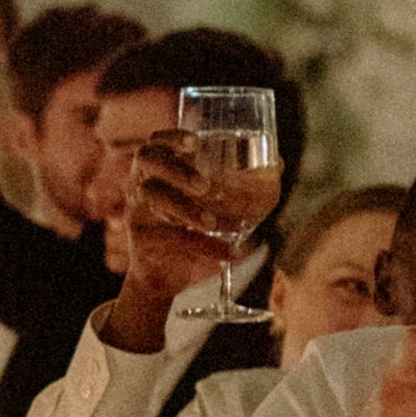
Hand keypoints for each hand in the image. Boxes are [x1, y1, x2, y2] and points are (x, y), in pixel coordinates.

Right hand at [106, 133, 240, 347]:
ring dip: (186, 209)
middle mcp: (141, 185)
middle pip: (147, 161)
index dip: (170, 138)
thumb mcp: (211, 206)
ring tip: (212, 223)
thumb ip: (239, 185)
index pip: (155, 143)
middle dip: (175, 168)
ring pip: (154, 198)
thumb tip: (278, 164)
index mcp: (158, 171)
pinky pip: (171, 239)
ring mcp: (138, 212)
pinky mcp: (141, 240)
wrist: (163, 279)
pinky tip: (229, 254)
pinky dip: (203, 247)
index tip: (195, 141)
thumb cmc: (191, 231)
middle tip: (204, 185)